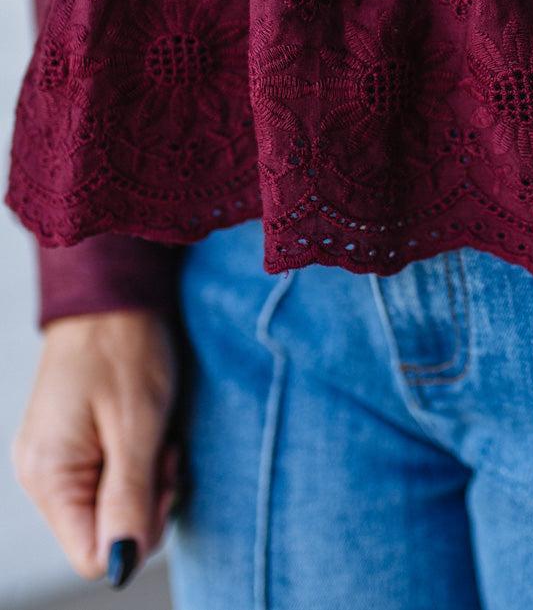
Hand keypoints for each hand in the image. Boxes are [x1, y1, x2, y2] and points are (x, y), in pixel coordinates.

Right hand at [10, 309, 180, 584]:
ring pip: (109, 507)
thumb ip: (128, 500)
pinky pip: (107, 481)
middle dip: (145, 503)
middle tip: (164, 452)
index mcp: (49, 475)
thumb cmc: (125, 349)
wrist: (112, 293)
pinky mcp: (70, 444)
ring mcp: (54, 459)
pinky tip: (146, 432)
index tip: (160, 478)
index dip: (137, 531)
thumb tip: (120, 566)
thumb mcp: (138, 426)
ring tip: (156, 436)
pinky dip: (135, 465)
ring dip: (144, 482)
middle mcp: (41, 475)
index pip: (92, 556)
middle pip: (102, 533)